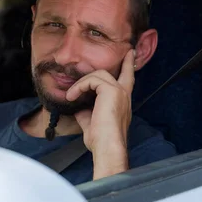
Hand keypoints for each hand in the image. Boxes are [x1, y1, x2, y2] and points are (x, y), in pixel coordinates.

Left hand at [65, 49, 135, 179]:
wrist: (107, 147)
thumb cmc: (101, 140)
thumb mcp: (91, 122)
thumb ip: (86, 111)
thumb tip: (77, 106)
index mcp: (123, 102)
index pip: (127, 80)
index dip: (128, 66)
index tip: (130, 54)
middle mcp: (124, 94)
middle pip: (119, 71)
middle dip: (117, 63)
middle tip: (119, 55)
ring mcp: (119, 91)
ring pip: (99, 74)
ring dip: (82, 83)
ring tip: (71, 95)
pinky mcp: (111, 90)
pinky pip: (92, 80)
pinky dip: (79, 87)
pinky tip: (72, 96)